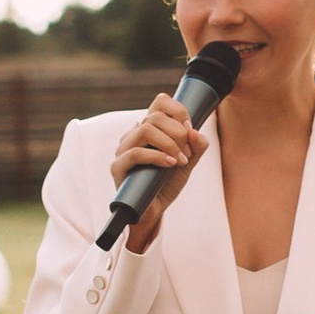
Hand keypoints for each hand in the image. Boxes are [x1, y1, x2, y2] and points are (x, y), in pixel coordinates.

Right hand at [108, 92, 206, 254]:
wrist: (152, 211)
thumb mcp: (187, 163)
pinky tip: (170, 164)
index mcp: (148, 128)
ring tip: (180, 160)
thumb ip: (196, 148)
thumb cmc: (166, 184)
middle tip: (187, 153)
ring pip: (144, 129)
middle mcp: (133, 135)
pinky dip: (157, 156)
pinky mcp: (117, 167)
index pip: (160, 102)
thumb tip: (197, 133)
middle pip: (155, 116)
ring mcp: (123, 150)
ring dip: (169, 143)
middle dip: (178, 133)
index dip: (178, 110)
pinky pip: (135, 153)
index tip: (190, 129)